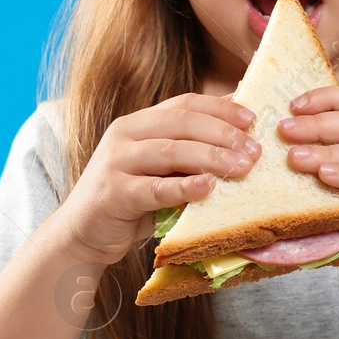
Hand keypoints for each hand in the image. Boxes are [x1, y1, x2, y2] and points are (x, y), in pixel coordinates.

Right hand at [58, 92, 260, 265]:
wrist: (83, 234)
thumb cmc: (130, 200)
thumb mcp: (159, 169)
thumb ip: (187, 150)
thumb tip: (237, 132)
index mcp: (138, 122)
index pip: (184, 104)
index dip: (221, 108)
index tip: (253, 119)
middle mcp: (124, 134)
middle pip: (182, 123)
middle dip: (224, 133)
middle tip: (255, 150)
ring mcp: (116, 162)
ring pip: (171, 151)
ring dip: (211, 157)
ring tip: (242, 167)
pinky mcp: (113, 193)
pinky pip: (155, 188)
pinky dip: (184, 187)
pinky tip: (209, 188)